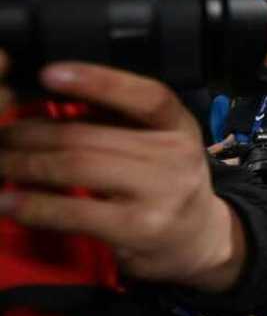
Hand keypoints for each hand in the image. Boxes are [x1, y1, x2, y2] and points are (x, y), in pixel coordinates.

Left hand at [0, 59, 244, 292]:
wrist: (198, 241)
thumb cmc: (166, 185)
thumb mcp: (159, 145)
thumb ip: (117, 123)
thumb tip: (47, 104)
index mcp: (179, 125)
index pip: (145, 96)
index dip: (97, 81)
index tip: (48, 73)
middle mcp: (176, 155)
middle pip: (90, 136)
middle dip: (32, 135)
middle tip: (1, 136)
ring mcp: (160, 194)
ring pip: (77, 168)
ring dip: (25, 166)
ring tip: (0, 164)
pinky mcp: (138, 230)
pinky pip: (75, 213)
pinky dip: (34, 206)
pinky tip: (10, 203)